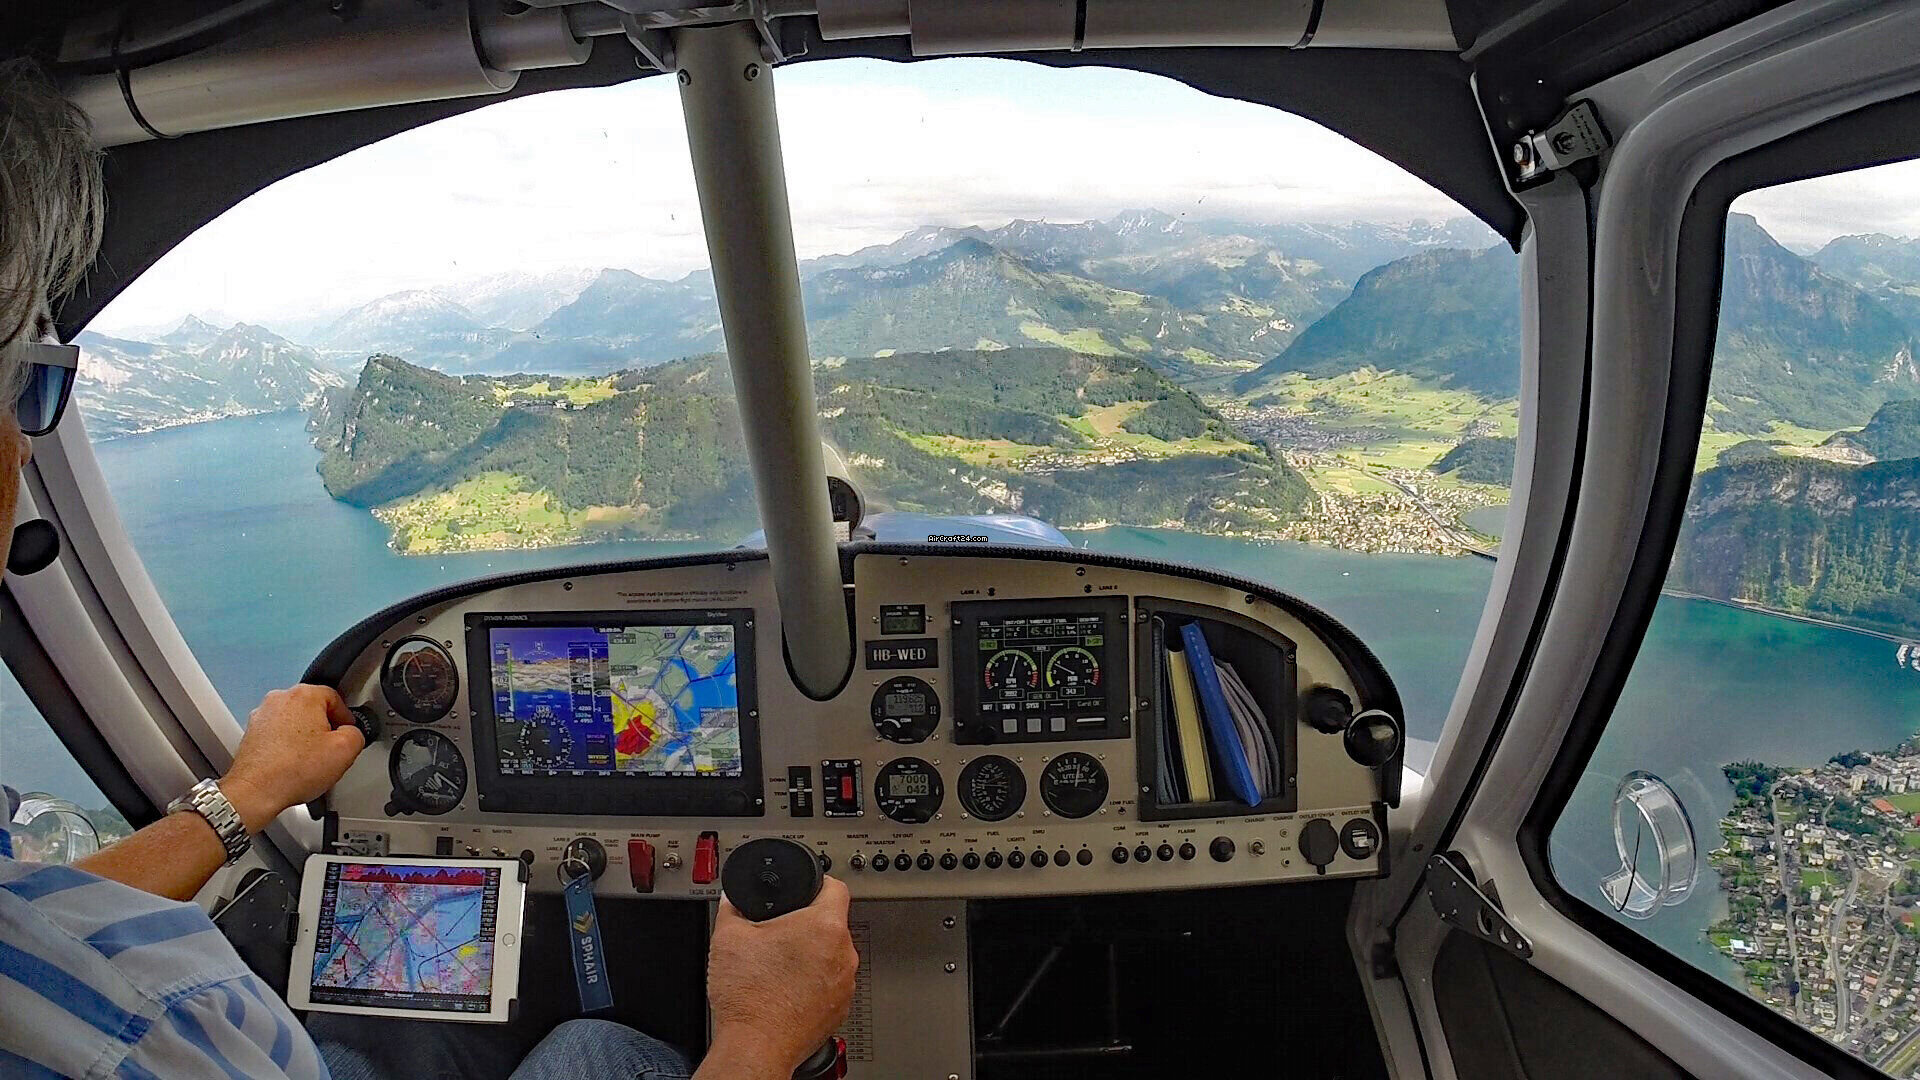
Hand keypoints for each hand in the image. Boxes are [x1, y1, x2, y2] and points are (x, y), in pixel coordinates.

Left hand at [220, 685, 364, 831]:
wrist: (256, 790)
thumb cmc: (291, 771)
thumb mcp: (346, 750)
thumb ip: (358, 733)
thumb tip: (352, 734)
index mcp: (304, 695)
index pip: (335, 697)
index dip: (346, 717)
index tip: (347, 732)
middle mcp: (280, 700)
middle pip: (313, 708)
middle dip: (323, 727)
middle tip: (329, 750)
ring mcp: (263, 715)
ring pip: (295, 721)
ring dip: (304, 737)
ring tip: (309, 761)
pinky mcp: (252, 732)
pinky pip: (278, 734)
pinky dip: (287, 746)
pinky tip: (293, 764)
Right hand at [705, 875, 858, 1076]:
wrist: (755, 1047)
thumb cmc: (749, 999)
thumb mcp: (728, 937)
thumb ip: (733, 908)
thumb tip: (734, 900)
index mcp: (824, 926)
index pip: (836, 888)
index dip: (818, 884)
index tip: (807, 890)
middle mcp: (844, 954)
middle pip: (831, 925)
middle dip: (806, 927)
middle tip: (778, 936)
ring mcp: (845, 984)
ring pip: (832, 956)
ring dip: (811, 957)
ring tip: (779, 968)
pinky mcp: (840, 1009)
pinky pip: (830, 984)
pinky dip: (813, 984)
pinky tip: (786, 990)